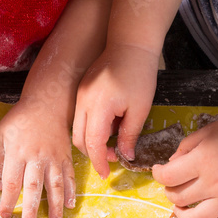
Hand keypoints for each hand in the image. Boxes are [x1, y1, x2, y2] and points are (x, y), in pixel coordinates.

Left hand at [0, 102, 75, 217]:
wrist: (46, 104)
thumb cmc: (19, 121)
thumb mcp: (0, 136)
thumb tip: (0, 187)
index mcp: (17, 153)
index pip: (10, 182)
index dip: (7, 200)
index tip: (4, 215)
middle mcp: (36, 158)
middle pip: (33, 187)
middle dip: (31, 208)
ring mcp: (53, 158)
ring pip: (55, 185)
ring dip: (54, 206)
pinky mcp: (65, 157)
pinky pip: (69, 177)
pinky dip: (71, 192)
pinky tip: (70, 206)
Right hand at [72, 43, 158, 177]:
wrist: (131, 43)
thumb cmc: (139, 74)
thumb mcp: (139, 109)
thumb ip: (130, 135)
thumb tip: (125, 156)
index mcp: (98, 107)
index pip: (92, 143)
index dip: (99, 161)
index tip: (105, 174)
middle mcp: (83, 101)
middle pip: (79, 139)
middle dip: (94, 154)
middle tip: (114, 158)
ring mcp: (80, 95)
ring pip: (77, 129)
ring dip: (92, 141)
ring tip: (114, 141)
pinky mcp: (82, 90)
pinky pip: (81, 116)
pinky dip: (92, 127)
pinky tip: (111, 124)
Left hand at [152, 115, 217, 217]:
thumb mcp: (209, 131)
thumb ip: (186, 146)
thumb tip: (172, 164)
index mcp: (202, 161)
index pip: (168, 176)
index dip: (158, 174)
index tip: (159, 170)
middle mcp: (213, 183)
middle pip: (179, 197)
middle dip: (170, 191)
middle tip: (174, 183)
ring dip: (183, 216)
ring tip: (181, 208)